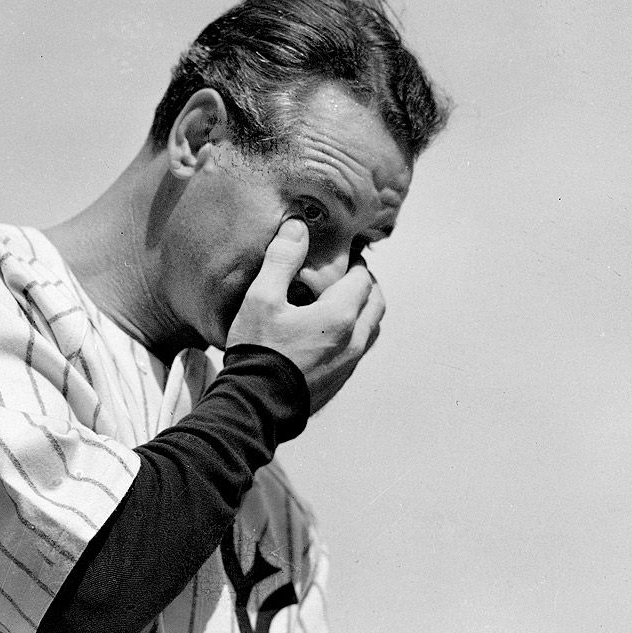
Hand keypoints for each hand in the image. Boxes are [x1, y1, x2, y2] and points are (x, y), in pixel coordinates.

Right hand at [225, 218, 384, 413]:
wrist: (255, 405)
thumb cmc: (258, 350)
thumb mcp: (261, 298)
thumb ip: (281, 260)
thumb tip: (297, 226)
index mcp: (340, 315)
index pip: (362, 278)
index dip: (355, 263)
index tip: (342, 254)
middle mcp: (353, 340)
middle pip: (376, 303)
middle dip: (366, 285)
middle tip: (347, 275)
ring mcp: (349, 364)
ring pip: (371, 328)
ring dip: (364, 310)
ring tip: (342, 302)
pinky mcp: (340, 382)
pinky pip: (358, 350)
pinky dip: (353, 333)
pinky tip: (330, 333)